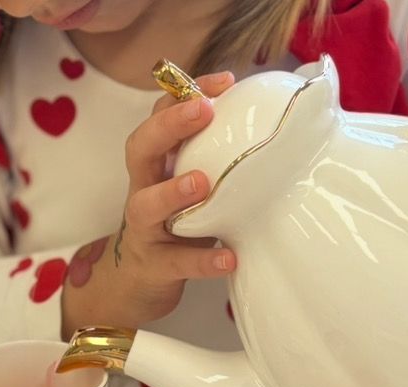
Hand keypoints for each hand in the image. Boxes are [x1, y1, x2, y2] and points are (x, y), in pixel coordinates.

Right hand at [61, 71, 236, 337]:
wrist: (137, 284)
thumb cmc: (173, 227)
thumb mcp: (187, 189)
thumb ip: (213, 162)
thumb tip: (270, 131)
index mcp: (154, 167)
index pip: (158, 118)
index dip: (184, 95)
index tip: (223, 81)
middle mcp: (142, 191)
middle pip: (140, 149)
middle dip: (169, 126)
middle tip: (203, 111)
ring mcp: (144, 230)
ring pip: (146, 205)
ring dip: (172, 191)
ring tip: (203, 183)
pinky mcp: (153, 266)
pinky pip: (176, 262)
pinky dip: (202, 260)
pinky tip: (228, 258)